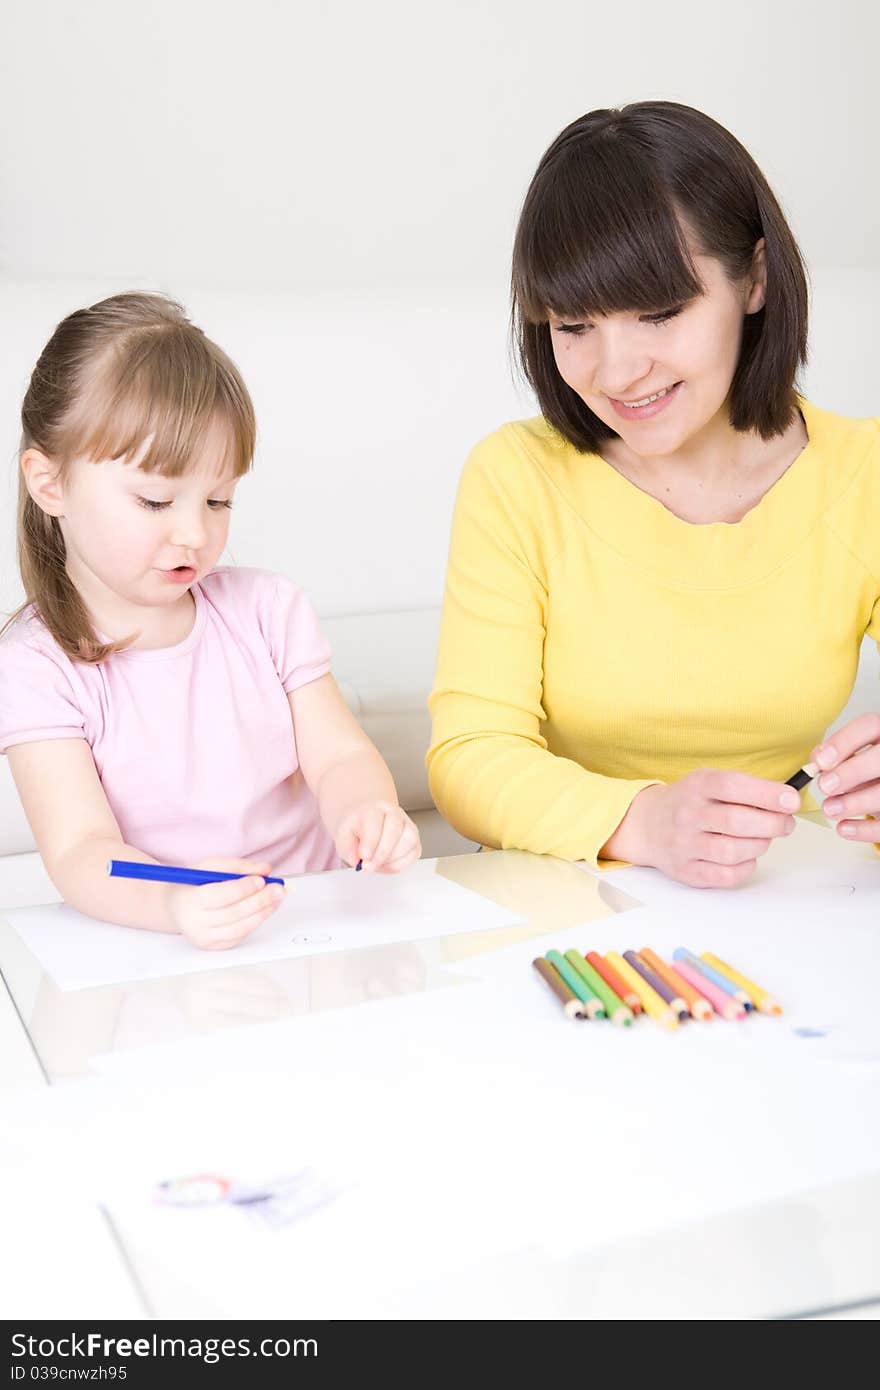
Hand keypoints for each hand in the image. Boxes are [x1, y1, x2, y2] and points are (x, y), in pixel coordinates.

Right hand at [167, 857, 285, 949]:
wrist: (175, 908)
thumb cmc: (193, 885)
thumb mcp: (209, 867)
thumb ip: (237, 866)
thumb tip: (264, 869)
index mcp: (190, 900)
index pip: (219, 896)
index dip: (242, 889)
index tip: (260, 880)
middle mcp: (195, 923)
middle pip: (233, 914)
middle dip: (260, 900)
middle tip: (278, 889)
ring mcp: (204, 938)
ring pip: (240, 928)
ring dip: (263, 913)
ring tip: (277, 899)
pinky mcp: (214, 946)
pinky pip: (240, 936)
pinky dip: (255, 922)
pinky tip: (265, 910)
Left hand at [334, 801, 420, 873]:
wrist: (366, 825)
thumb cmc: (357, 830)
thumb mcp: (344, 837)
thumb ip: (348, 848)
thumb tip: (357, 860)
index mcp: (373, 809)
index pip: (374, 821)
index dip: (370, 841)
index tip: (364, 856)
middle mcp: (393, 814)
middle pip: (395, 828)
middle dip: (382, 852)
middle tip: (369, 866)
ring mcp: (407, 825)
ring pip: (409, 839)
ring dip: (392, 858)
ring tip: (377, 864)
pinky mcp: (414, 840)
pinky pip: (414, 853)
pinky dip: (400, 864)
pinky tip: (387, 864)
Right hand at [602, 771, 798, 887]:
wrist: (648, 824)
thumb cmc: (690, 802)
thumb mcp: (710, 782)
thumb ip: (745, 789)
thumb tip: (787, 802)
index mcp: (697, 786)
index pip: (733, 787)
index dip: (767, 794)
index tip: (791, 800)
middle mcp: (687, 815)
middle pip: (737, 822)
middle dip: (773, 824)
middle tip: (786, 824)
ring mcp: (684, 845)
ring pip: (734, 851)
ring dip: (760, 846)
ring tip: (762, 839)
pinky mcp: (686, 871)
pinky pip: (726, 876)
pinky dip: (746, 867)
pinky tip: (746, 857)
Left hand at [812, 715, 879, 840]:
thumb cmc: (866, 770)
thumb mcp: (853, 755)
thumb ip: (835, 755)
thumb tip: (817, 762)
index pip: (869, 725)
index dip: (843, 742)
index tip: (820, 762)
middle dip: (852, 773)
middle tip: (825, 786)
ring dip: (855, 802)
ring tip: (830, 809)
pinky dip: (864, 830)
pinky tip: (843, 828)